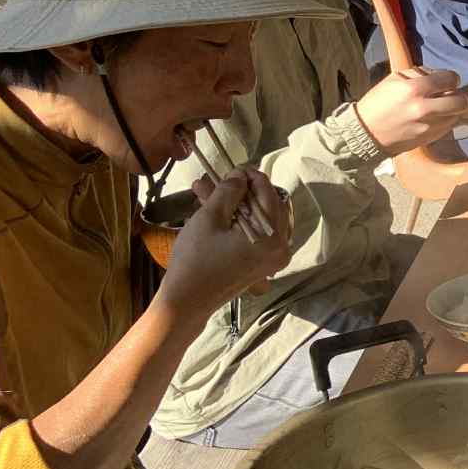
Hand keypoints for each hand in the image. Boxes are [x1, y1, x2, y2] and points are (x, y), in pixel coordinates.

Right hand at [160, 168, 291, 316]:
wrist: (186, 301)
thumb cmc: (196, 259)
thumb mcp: (210, 217)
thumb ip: (228, 191)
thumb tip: (240, 175)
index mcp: (273, 237)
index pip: (268, 194)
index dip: (250, 176)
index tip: (232, 167)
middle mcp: (281, 247)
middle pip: (266, 205)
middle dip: (241, 190)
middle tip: (219, 179)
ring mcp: (272, 257)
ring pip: (257, 218)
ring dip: (234, 203)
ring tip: (206, 189)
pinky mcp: (260, 263)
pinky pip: (253, 233)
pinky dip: (236, 220)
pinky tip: (213, 207)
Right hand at [354, 66, 467, 153]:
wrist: (366, 132)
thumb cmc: (379, 103)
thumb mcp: (394, 79)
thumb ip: (420, 73)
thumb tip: (440, 75)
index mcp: (414, 89)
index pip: (449, 79)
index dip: (452, 78)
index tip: (448, 80)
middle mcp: (424, 108)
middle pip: (461, 101)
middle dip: (459, 96)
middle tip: (451, 94)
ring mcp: (428, 126)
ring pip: (457, 115)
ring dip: (453, 109)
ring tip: (441, 106)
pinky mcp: (429, 138)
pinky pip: (448, 127)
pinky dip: (446, 120)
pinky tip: (434, 117)